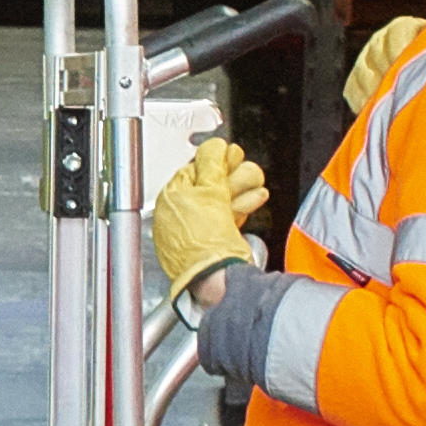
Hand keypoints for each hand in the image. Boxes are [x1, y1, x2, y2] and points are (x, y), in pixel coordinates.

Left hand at [145, 131, 261, 307]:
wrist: (217, 278)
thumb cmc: (205, 242)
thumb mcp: (210, 192)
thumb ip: (212, 165)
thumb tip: (215, 146)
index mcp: (169, 201)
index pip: (192, 170)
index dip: (215, 161)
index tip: (231, 156)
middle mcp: (177, 217)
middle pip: (209, 186)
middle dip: (232, 176)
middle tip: (244, 168)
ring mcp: (193, 232)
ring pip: (221, 202)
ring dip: (241, 190)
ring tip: (255, 186)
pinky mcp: (211, 244)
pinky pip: (226, 220)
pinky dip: (241, 209)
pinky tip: (254, 199)